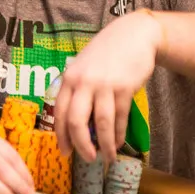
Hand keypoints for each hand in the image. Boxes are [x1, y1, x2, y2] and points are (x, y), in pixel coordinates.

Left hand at [54, 10, 161, 162]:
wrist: (134, 34)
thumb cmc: (107, 52)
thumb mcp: (84, 66)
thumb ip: (78, 90)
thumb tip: (76, 124)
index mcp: (70, 78)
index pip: (60, 113)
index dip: (61, 136)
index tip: (65, 152)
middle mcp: (84, 82)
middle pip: (76, 122)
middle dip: (80, 145)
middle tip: (86, 158)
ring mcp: (104, 84)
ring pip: (101, 123)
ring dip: (104, 144)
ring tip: (107, 157)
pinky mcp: (124, 87)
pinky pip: (120, 117)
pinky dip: (118, 134)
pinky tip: (117, 142)